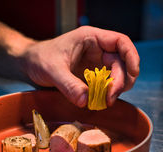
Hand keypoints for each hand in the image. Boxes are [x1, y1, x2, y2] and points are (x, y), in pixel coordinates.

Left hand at [21, 26, 139, 107]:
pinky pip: (105, 85)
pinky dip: (105, 94)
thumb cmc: (39, 59)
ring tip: (105, 101)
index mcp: (91, 39)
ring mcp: (95, 64)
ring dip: (115, 89)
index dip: (131, 56)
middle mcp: (97, 50)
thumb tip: (85, 100)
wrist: (29, 66)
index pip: (120, 42)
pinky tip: (99, 101)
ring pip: (116, 75)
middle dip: (120, 81)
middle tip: (110, 98)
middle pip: (122, 63)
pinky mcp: (90, 77)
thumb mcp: (52, 70)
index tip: (133, 73)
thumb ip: (68, 85)